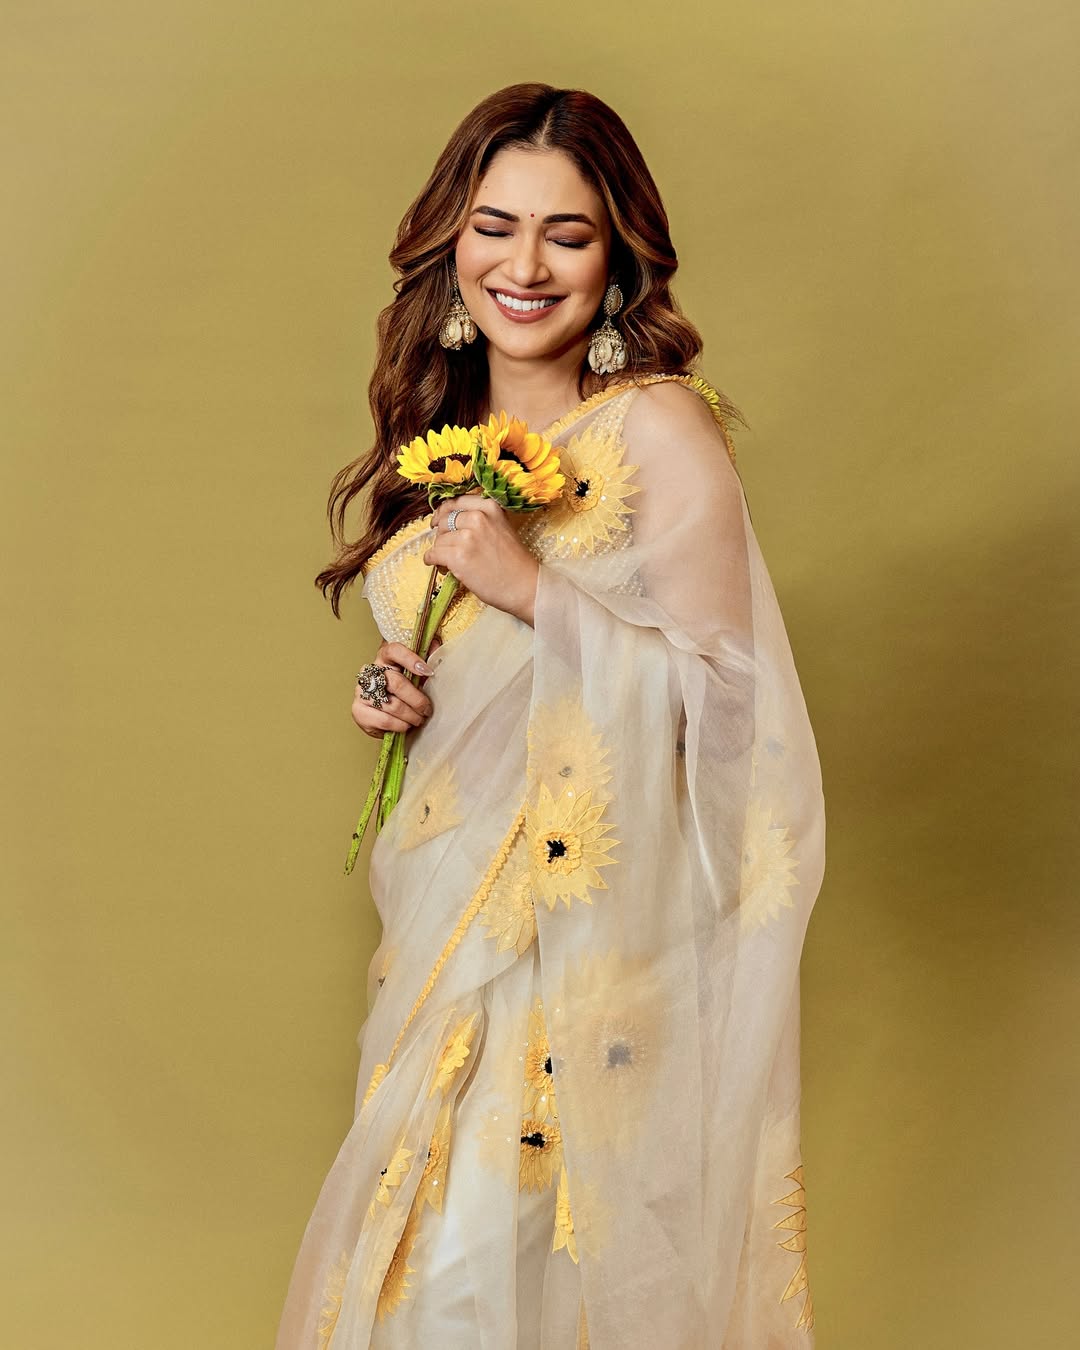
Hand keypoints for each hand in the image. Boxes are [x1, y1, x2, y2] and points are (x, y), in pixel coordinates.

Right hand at [351, 641, 434, 737]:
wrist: (387, 716)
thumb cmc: (405, 693)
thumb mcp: (417, 675)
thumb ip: (427, 660)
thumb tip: (437, 646)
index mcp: (385, 658)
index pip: (394, 651)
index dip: (411, 659)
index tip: (428, 672)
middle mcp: (370, 672)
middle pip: (397, 683)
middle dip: (417, 700)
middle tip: (427, 710)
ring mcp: (361, 691)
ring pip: (393, 705)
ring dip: (411, 716)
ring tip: (419, 719)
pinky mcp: (358, 711)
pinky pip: (385, 720)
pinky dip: (400, 726)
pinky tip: (405, 725)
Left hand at [425, 496, 539, 624]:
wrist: (526, 586)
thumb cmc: (515, 562)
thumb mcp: (501, 528)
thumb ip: (481, 520)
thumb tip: (449, 522)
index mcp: (489, 507)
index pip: (455, 502)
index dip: (443, 512)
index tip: (437, 520)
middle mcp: (478, 518)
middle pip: (444, 522)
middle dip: (443, 536)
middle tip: (448, 549)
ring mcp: (467, 537)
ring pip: (438, 541)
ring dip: (441, 552)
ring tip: (452, 563)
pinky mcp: (458, 557)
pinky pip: (433, 555)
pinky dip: (432, 561)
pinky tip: (441, 566)